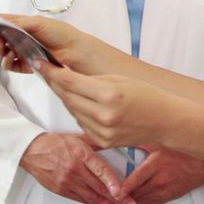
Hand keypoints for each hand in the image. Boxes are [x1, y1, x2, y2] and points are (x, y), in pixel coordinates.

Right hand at [0, 14, 111, 74]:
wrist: (75, 52)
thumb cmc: (61, 34)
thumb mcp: (38, 23)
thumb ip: (17, 22)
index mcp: (28, 24)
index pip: (6, 22)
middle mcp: (25, 37)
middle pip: (2, 37)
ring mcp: (26, 52)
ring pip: (5, 52)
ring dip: (0, 50)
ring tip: (3, 48)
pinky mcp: (29, 65)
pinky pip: (13, 65)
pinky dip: (7, 62)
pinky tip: (9, 58)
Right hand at [19, 132, 136, 203]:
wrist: (33, 151)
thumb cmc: (56, 143)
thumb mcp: (79, 137)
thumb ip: (98, 143)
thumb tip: (115, 143)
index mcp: (81, 154)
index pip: (100, 170)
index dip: (112, 183)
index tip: (122, 192)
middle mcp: (75, 169)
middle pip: (98, 187)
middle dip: (116, 198)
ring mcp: (67, 181)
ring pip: (90, 197)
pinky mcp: (61, 190)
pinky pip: (80, 199)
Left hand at [36, 62, 174, 148]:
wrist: (164, 121)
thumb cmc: (146, 95)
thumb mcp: (120, 79)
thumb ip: (91, 79)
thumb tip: (65, 75)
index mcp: (109, 94)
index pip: (69, 81)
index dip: (50, 71)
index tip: (39, 62)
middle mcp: (104, 115)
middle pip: (67, 96)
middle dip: (54, 82)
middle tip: (46, 70)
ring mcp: (102, 131)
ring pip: (72, 110)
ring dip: (65, 97)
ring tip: (64, 84)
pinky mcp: (102, 141)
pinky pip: (81, 123)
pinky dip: (78, 111)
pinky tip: (80, 102)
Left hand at [121, 144, 203, 203]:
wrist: (201, 167)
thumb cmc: (182, 154)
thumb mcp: (160, 144)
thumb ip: (141, 143)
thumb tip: (124, 138)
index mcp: (156, 165)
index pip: (136, 179)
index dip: (123, 188)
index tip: (113, 192)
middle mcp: (159, 180)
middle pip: (135, 193)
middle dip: (118, 199)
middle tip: (103, 202)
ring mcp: (163, 191)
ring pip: (139, 201)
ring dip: (125, 203)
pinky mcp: (166, 198)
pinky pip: (147, 203)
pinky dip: (136, 203)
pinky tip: (128, 202)